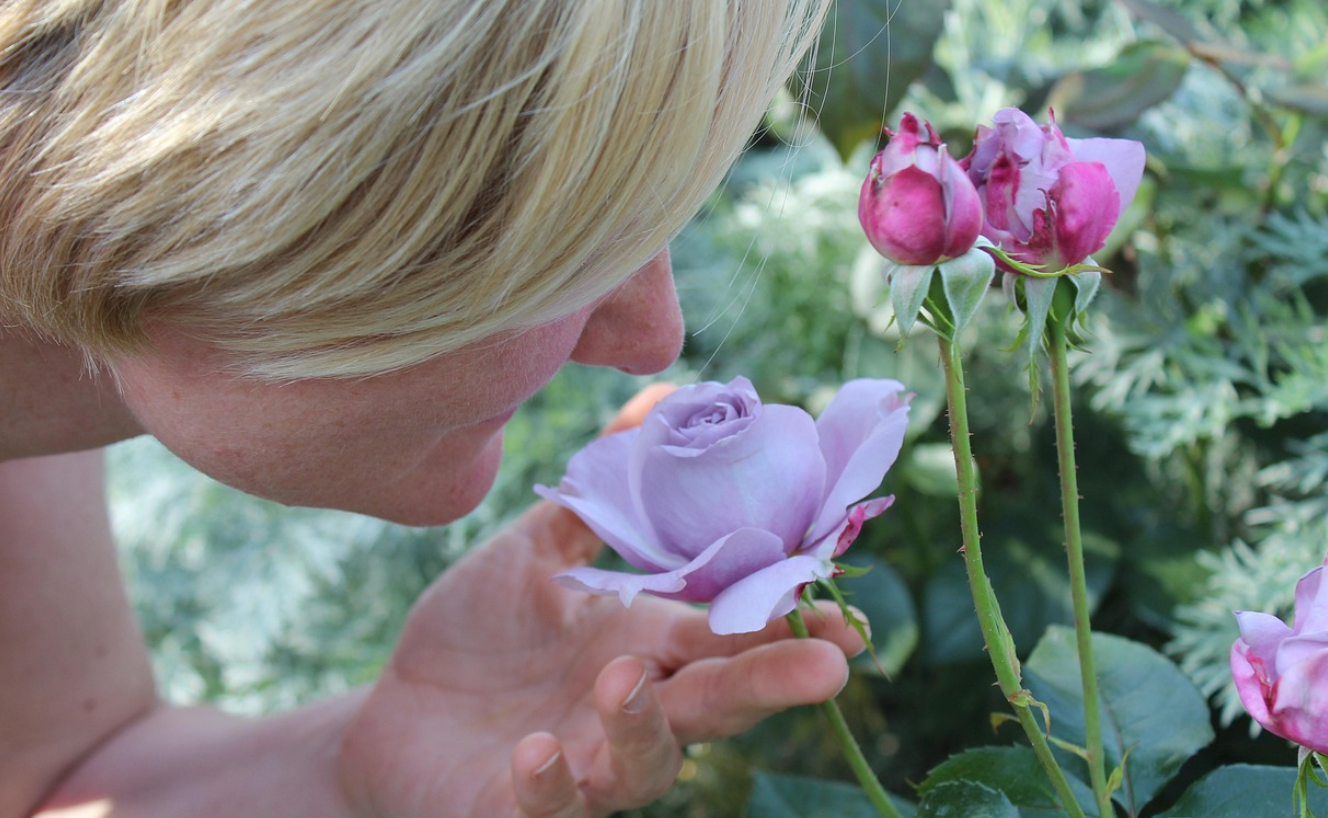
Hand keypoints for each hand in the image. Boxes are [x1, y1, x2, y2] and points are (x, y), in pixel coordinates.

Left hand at [337, 386, 866, 817]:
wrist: (396, 714)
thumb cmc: (478, 635)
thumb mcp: (534, 553)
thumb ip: (597, 495)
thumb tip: (656, 403)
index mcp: (644, 645)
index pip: (729, 633)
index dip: (787, 626)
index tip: (847, 616)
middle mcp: (632, 709)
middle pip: (716, 700)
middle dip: (769, 683)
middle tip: (826, 668)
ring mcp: (585, 763)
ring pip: (645, 763)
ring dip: (643, 726)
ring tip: (623, 680)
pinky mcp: (524, 807)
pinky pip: (552, 807)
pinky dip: (551, 784)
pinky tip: (533, 752)